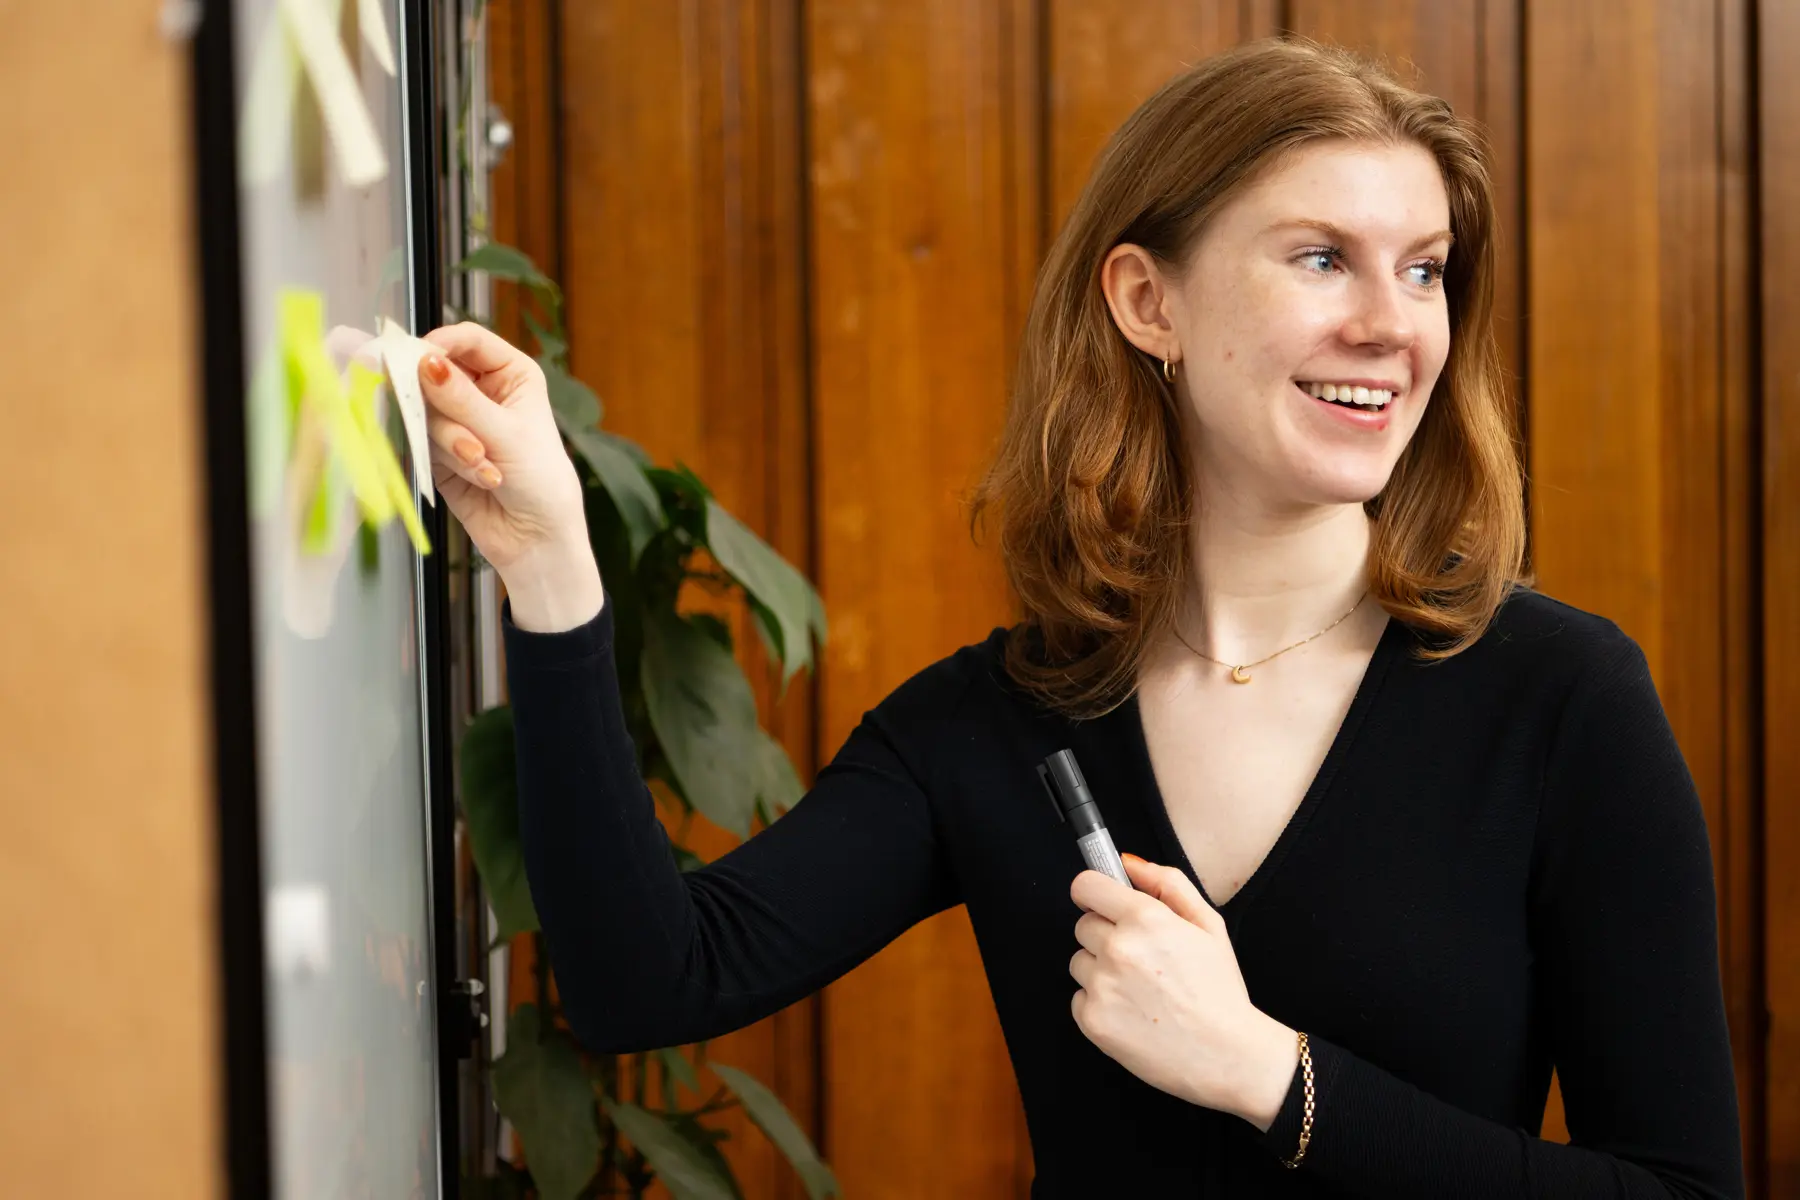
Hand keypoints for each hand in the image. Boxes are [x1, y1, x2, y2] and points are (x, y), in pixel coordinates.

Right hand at [417, 322, 602, 630]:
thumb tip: (424, 362)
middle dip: (444, 405)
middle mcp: (482, 391)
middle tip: (448, 422)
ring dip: (453, 441)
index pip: (466, 339)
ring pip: (427, 411)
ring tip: (483, 463)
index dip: (439, 344)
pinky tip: (481, 476)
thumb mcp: (506, 434)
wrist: (536, 538)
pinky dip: (450, 460)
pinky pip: (425, 441)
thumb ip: (461, 399)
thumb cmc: (542, 480)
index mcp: (511, 373)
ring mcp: (458, 420)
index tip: (416, 360)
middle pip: (435, 373)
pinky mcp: (439, 450)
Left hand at [1069, 854, 1297, 1128]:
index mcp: (1145, 919)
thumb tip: (1128, 863)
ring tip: (1140, 989)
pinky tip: (1133, 1012)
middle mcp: (1118, 949)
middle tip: (1140, 958)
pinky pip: (1079, 998)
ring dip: (1100, 970)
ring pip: (1080, 961)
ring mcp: (1102, 986)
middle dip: (1106, 935)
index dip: (1095, 893)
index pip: (1086, 886)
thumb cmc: (1219, 990)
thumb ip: (1167, 883)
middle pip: (1083, 925)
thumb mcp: (1208, 924)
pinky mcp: (1092, 1020)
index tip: (1103, 903)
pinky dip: (1100, 1003)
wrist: (1227, 1055)